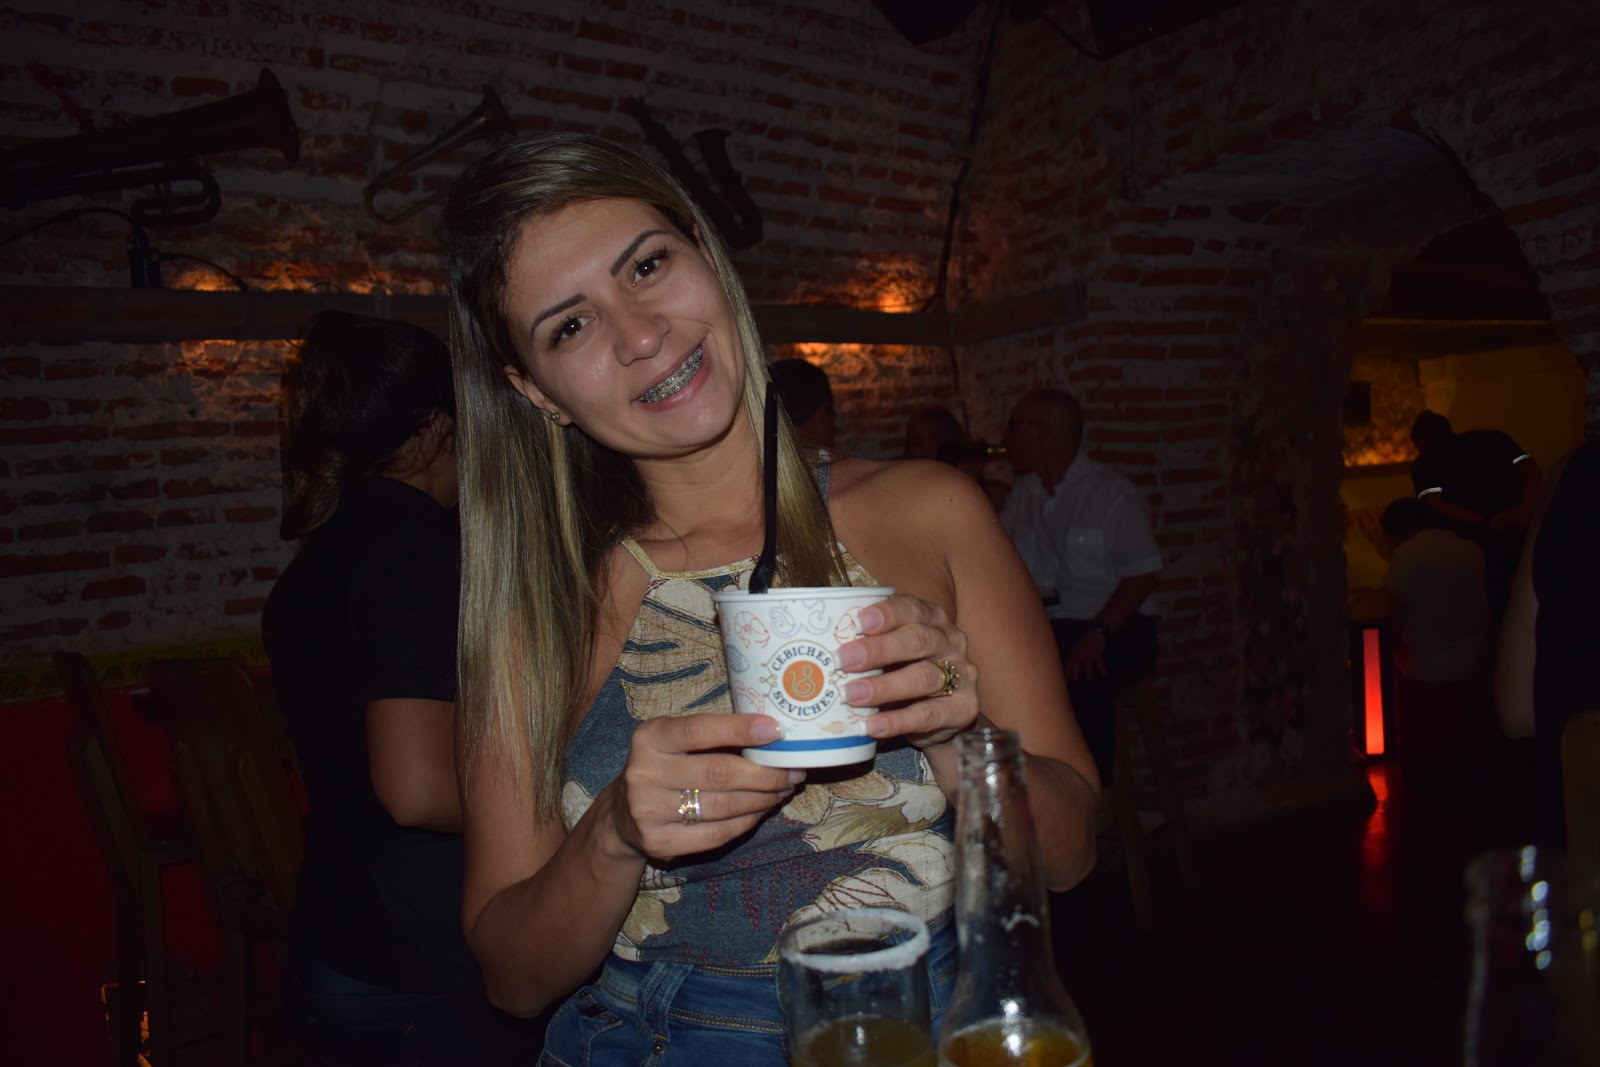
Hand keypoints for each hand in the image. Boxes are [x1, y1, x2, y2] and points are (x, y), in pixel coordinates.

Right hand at [613, 713, 801, 863]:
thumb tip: (773, 734)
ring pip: (723, 807)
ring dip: (762, 799)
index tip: (776, 730)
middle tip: (793, 771)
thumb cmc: (665, 766)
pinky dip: (747, 822)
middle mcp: (644, 773)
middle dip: (765, 773)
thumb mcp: (675, 741)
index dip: (740, 730)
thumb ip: (713, 736)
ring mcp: (649, 811)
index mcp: (650, 737)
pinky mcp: (660, 842)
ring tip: (782, 789)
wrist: (623, 815)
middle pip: (719, 773)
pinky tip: (761, 810)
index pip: (699, 730)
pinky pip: (717, 834)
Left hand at [837, 593, 978, 750]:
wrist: (944, 715)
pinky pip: (928, 715)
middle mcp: (950, 642)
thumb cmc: (906, 672)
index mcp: (931, 618)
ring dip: (882, 687)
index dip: (884, 614)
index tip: (855, 623)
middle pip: (917, 640)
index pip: (911, 608)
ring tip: (848, 695)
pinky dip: (896, 721)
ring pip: (924, 677)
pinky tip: (869, 725)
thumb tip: (814, 644)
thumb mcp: (891, 652)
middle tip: (842, 660)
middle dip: (877, 649)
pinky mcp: (963, 709)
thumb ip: (867, 643)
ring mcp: (962, 675)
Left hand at [1064, 631, 1107, 681]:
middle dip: (1074, 675)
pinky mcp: (1096, 654)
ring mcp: (1088, 655)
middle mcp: (1079, 655)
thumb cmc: (1084, 639)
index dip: (1065, 672)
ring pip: (1088, 668)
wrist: (1094, 630)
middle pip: (1075, 667)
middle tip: (1073, 682)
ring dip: (1089, 675)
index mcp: (1073, 653)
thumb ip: (1073, 655)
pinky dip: (1103, 670)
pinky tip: (1105, 675)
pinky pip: (1100, 664)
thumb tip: (1071, 664)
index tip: (1064, 680)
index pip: (1067, 664)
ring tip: (1089, 680)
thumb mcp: (1076, 646)